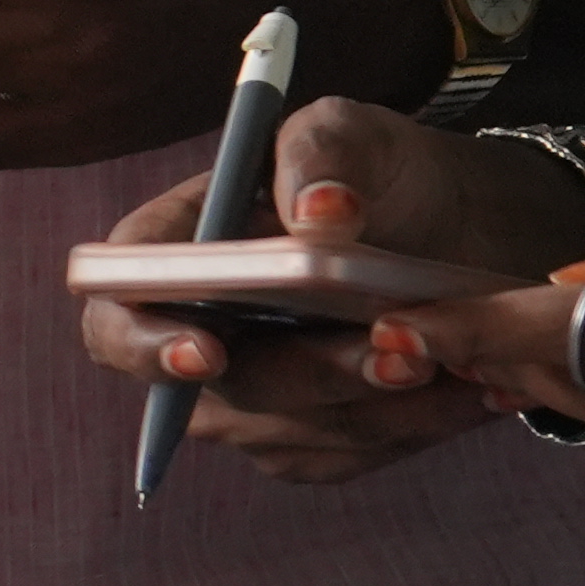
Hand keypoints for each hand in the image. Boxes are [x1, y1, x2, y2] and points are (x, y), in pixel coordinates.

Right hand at [67, 104, 584, 485]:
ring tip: (464, 358)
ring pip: (293, 430)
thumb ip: (320, 154)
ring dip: (381, 403)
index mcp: (175, 252)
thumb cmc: (381, 173)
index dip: (140, 342)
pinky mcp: (310, 439)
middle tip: (400, 350)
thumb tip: (317, 213)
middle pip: (218, 388)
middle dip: (313, 372)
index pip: (113, 311)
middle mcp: (196, 332)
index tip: (205, 350)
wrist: (461, 232)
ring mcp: (251, 395)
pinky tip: (471, 386)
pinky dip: (413, 426)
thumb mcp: (352, 132)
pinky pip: (346, 454)